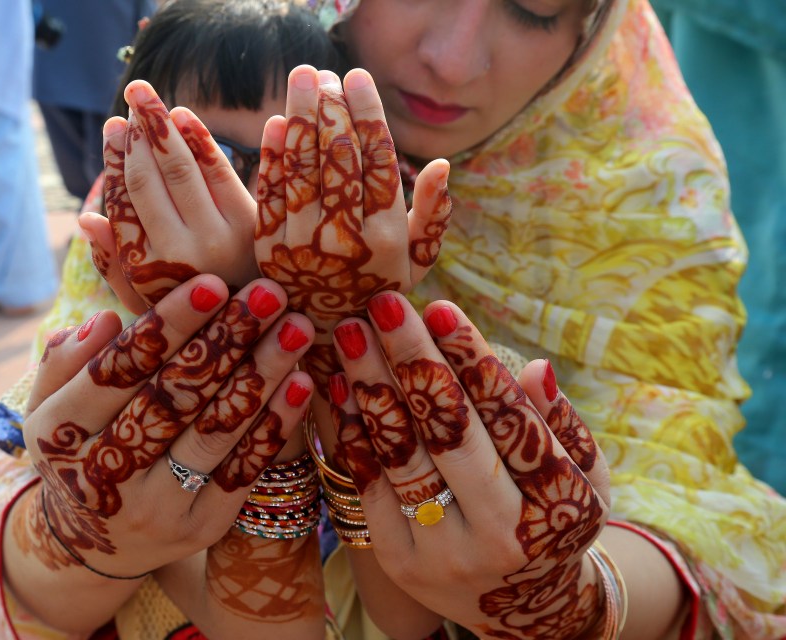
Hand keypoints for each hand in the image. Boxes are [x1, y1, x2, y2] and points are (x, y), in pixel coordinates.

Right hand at [14, 277, 314, 582]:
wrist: (94, 546)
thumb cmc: (77, 450)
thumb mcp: (48, 406)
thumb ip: (66, 360)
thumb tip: (104, 319)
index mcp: (58, 435)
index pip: (117, 371)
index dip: (167, 327)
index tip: (213, 285)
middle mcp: (102, 478)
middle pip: (173, 398)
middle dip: (227, 341)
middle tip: (270, 293)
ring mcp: (154, 509)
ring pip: (215, 433)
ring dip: (261, 375)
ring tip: (297, 329)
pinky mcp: (198, 528)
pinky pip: (242, 471)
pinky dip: (273, 426)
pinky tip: (301, 383)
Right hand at [102, 80, 260, 312]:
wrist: (267, 332)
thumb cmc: (198, 316)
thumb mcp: (150, 303)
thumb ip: (116, 265)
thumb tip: (86, 219)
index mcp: (148, 269)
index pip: (124, 202)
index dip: (116, 160)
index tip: (112, 127)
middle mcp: (181, 253)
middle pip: (152, 179)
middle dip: (140, 131)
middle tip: (133, 93)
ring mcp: (220, 238)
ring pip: (185, 171)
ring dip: (165, 127)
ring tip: (150, 97)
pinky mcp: (254, 226)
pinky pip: (223, 173)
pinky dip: (203, 141)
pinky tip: (186, 118)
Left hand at [254, 66, 451, 383]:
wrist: (327, 337)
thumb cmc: (380, 292)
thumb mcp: (416, 262)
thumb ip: (432, 215)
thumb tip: (441, 166)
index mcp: (388, 238)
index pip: (377, 163)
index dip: (367, 115)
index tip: (357, 78)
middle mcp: (347, 240)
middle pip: (337, 159)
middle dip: (330, 109)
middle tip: (324, 72)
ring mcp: (304, 246)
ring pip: (302, 169)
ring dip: (300, 119)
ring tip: (301, 80)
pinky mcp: (269, 250)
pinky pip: (270, 194)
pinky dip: (272, 157)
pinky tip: (275, 124)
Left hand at [329, 291, 610, 638]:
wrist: (524, 607)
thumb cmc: (555, 518)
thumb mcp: (584, 477)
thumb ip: (559, 424)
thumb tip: (534, 367)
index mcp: (555, 503)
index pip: (508, 419)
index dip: (473, 361)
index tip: (442, 308)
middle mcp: (500, 532)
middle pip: (449, 434)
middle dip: (413, 362)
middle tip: (383, 306)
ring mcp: (444, 550)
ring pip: (402, 456)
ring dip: (372, 388)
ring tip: (351, 334)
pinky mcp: (399, 559)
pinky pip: (369, 484)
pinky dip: (355, 431)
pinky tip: (342, 385)